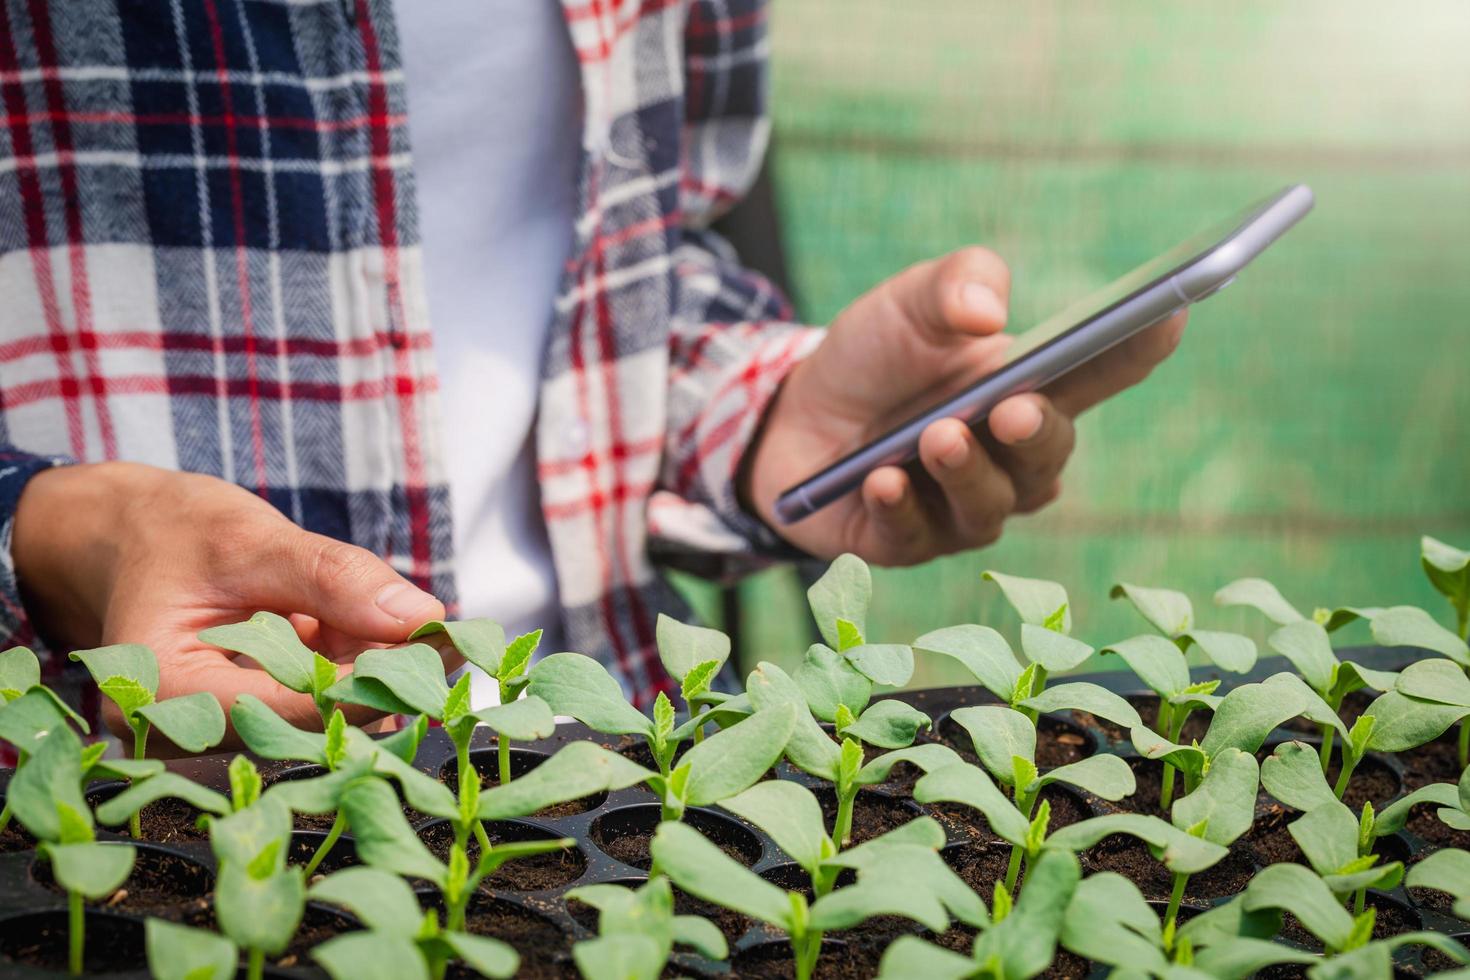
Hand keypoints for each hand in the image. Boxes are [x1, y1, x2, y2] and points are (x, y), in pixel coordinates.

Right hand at [12, 462, 455, 745]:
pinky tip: (410, 637)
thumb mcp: (249, 539)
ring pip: (330, 712)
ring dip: (386, 673)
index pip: (290, 710)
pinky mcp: (259, 708)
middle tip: (458, 645)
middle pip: (314, 721)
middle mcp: (195, 729)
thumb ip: (331, 578)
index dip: (371, 687)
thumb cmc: (172, 530)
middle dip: (389, 681)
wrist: (127, 536)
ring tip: (444, 637)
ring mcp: (229, 724)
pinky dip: (365, 663)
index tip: (439, 654)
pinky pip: (324, 695)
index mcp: (168, 697)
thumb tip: (421, 617)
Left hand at [742, 247, 1186, 564]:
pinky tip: (880, 480)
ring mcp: (963, 506)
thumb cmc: (874, 357)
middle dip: (1036, 432)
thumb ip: (953, 285)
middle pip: (1049, 454)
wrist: (794, 415)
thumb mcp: (908, 302)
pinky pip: (915, 536)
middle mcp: (1011, 457)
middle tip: (1013, 408)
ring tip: (937, 437)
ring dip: (965, 472)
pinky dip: (900, 508)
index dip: (1140, 347)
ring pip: (990, 505)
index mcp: (1032, 387)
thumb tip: (984, 310)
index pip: (1102, 371)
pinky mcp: (907, 542)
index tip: (1169, 314)